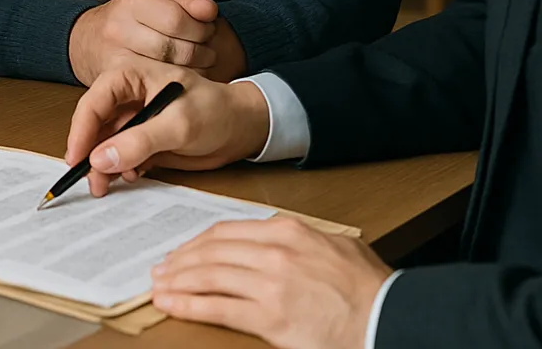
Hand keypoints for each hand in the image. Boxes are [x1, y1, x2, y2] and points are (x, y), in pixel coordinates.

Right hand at [65, 61, 270, 196]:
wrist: (241, 129)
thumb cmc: (216, 111)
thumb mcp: (179, 125)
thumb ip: (139, 140)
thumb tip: (101, 158)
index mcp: (131, 76)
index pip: (95, 100)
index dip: (81, 129)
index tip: (77, 158)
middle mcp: (127, 96)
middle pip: (94, 124)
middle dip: (89, 153)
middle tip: (91, 181)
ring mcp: (133, 119)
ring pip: (104, 144)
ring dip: (102, 166)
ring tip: (104, 187)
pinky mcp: (140, 141)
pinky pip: (119, 157)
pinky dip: (118, 170)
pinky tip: (130, 177)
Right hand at [68, 0, 218, 85]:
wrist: (88, 38)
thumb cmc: (131, 12)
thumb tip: (209, 10)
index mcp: (133, 0)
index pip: (178, 19)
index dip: (201, 26)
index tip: (208, 26)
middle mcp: (120, 28)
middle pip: (175, 47)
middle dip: (201, 48)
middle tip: (206, 45)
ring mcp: (117, 56)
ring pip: (169, 69)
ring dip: (193, 67)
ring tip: (197, 58)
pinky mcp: (118, 79)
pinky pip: (156, 84)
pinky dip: (176, 80)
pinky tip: (180, 72)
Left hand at [151, 217, 392, 348]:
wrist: (390, 318)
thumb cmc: (370, 287)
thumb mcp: (334, 246)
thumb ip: (299, 240)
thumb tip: (275, 242)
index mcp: (287, 231)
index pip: (226, 231)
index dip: (198, 242)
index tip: (182, 251)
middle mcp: (274, 251)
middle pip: (211, 250)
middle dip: (181, 260)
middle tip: (160, 268)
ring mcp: (270, 283)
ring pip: (208, 275)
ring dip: (178, 281)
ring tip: (158, 286)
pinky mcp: (271, 317)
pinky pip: (218, 307)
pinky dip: (189, 305)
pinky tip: (171, 305)